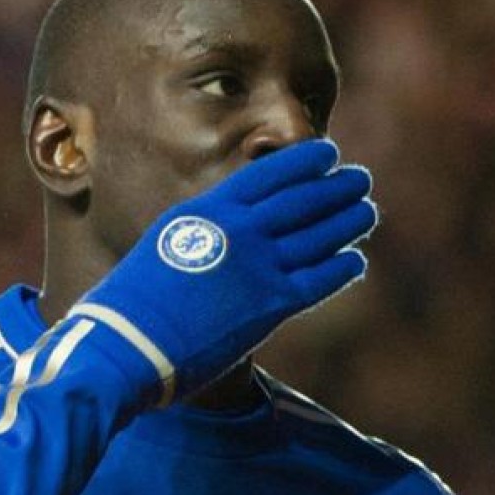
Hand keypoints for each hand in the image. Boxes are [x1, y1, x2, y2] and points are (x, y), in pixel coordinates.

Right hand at [71, 138, 376, 401]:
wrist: (127, 341)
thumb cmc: (135, 300)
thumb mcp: (168, 244)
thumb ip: (204, 232)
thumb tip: (227, 229)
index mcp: (210, 210)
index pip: (270, 175)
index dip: (305, 162)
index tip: (328, 154)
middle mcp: (240, 231)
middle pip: (304, 200)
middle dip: (337, 186)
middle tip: (359, 179)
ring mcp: (259, 267)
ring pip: (320, 235)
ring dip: (349, 220)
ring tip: (367, 211)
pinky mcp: (272, 306)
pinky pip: (321, 280)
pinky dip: (343, 267)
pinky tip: (356, 261)